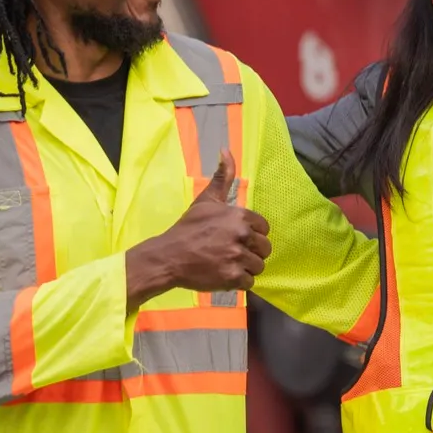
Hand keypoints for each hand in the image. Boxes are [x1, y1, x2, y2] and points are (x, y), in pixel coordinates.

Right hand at [126, 155, 270, 307]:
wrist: (168, 256)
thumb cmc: (188, 228)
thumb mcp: (207, 200)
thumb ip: (223, 177)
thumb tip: (226, 150)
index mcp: (240, 216)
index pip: (264, 228)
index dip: (252, 234)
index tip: (236, 237)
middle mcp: (242, 236)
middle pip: (264, 248)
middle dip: (251, 252)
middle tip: (231, 252)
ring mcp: (237, 257)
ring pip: (258, 266)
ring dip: (246, 267)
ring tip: (228, 263)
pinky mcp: (232, 277)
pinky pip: (249, 282)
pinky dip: (239, 281)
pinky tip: (225, 274)